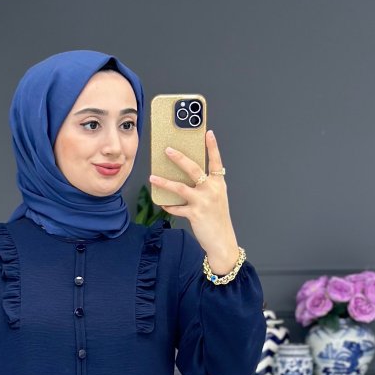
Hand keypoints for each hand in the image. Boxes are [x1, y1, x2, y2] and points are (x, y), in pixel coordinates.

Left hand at [150, 130, 240, 273]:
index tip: (208, 133)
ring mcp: (203, 202)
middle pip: (194, 169)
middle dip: (179, 158)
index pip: (216, 161)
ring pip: (180, 187)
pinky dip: (168, 206)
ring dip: (164, 182)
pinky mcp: (194, 214)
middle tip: (167, 150)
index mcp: (219, 184)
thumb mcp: (216, 199)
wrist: (222, 241)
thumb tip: (184, 177)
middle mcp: (212, 190)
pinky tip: (162, 203)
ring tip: (152, 177)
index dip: (212, 147)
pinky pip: (176, 208)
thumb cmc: (217, 219)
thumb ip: (205, 186)